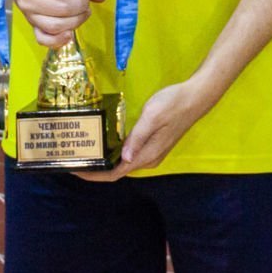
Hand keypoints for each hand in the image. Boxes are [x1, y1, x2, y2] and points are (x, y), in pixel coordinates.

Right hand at [12, 0, 104, 47]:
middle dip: (81, 4)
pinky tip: (70, 34)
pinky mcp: (31, 25)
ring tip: (84, 11)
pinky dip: (58, 40)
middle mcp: (27, 1)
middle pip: (62, 9)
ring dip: (76, 20)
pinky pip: (44, 39)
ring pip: (56, 26)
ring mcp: (28, 15)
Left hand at [75, 81, 210, 181]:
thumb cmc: (173, 104)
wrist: (196, 97)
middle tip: (75, 158)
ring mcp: (153, 152)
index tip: (75, 171)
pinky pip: (131, 154)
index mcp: (147, 155)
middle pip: (118, 170)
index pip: (116, 173)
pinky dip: (115, 152)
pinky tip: (106, 142)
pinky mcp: (155, 145)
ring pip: (124, 162)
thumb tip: (124, 158)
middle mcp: (149, 159)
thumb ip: (137, 137)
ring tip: (86, 151)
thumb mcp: (152, 116)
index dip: (95, 176)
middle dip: (96, 168)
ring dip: (106, 160)